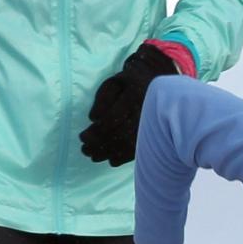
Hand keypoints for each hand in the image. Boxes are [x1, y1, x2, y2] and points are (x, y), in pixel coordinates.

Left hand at [81, 43, 178, 165]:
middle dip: (99, 145)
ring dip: (109, 154)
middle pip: (119, 134)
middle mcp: (145, 112)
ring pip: (129, 144)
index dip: (95, 131)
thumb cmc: (131, 83)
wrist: (159, 84)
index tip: (82, 137)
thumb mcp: (115, 82)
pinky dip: (124, 158)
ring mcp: (153, 125)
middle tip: (84, 150)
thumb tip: (93, 118)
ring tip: (94, 156)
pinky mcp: (156, 135)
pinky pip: (140, 149)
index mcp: (134, 96)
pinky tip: (112, 161)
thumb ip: (102, 97)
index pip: (112, 118)